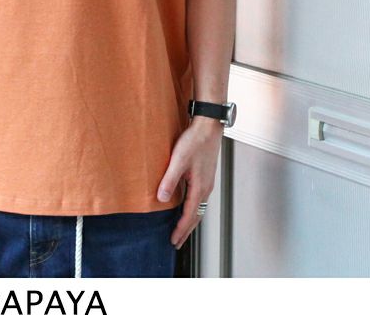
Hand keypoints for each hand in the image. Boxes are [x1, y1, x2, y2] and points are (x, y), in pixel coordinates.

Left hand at [156, 118, 223, 248]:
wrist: (209, 126)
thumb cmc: (195, 141)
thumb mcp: (178, 160)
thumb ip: (169, 180)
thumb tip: (161, 199)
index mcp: (200, 187)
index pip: (190, 215)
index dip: (181, 229)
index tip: (174, 240)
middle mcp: (206, 188)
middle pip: (197, 216)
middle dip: (186, 230)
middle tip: (177, 242)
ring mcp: (207, 182)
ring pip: (199, 208)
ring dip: (190, 220)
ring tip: (181, 228)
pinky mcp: (205, 176)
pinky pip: (199, 199)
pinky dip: (193, 209)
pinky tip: (186, 206)